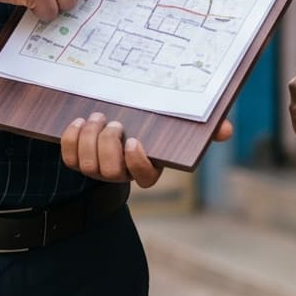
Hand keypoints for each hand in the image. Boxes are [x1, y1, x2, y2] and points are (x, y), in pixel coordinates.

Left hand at [60, 113, 232, 187]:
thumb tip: (225, 131)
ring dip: (89, 139)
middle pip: (111, 172)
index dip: (137, 163)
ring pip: (88, 166)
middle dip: (108, 146)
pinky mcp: (78, 160)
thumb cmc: (156, 125)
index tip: (135, 141)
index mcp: (148, 168)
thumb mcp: (181, 126)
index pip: (144, 178)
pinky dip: (70, 140)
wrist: (118, 118)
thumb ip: (206, 129)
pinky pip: (69, 158)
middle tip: (114, 122)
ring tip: (96, 117)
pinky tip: (78, 122)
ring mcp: (99, 168)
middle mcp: (123, 173)